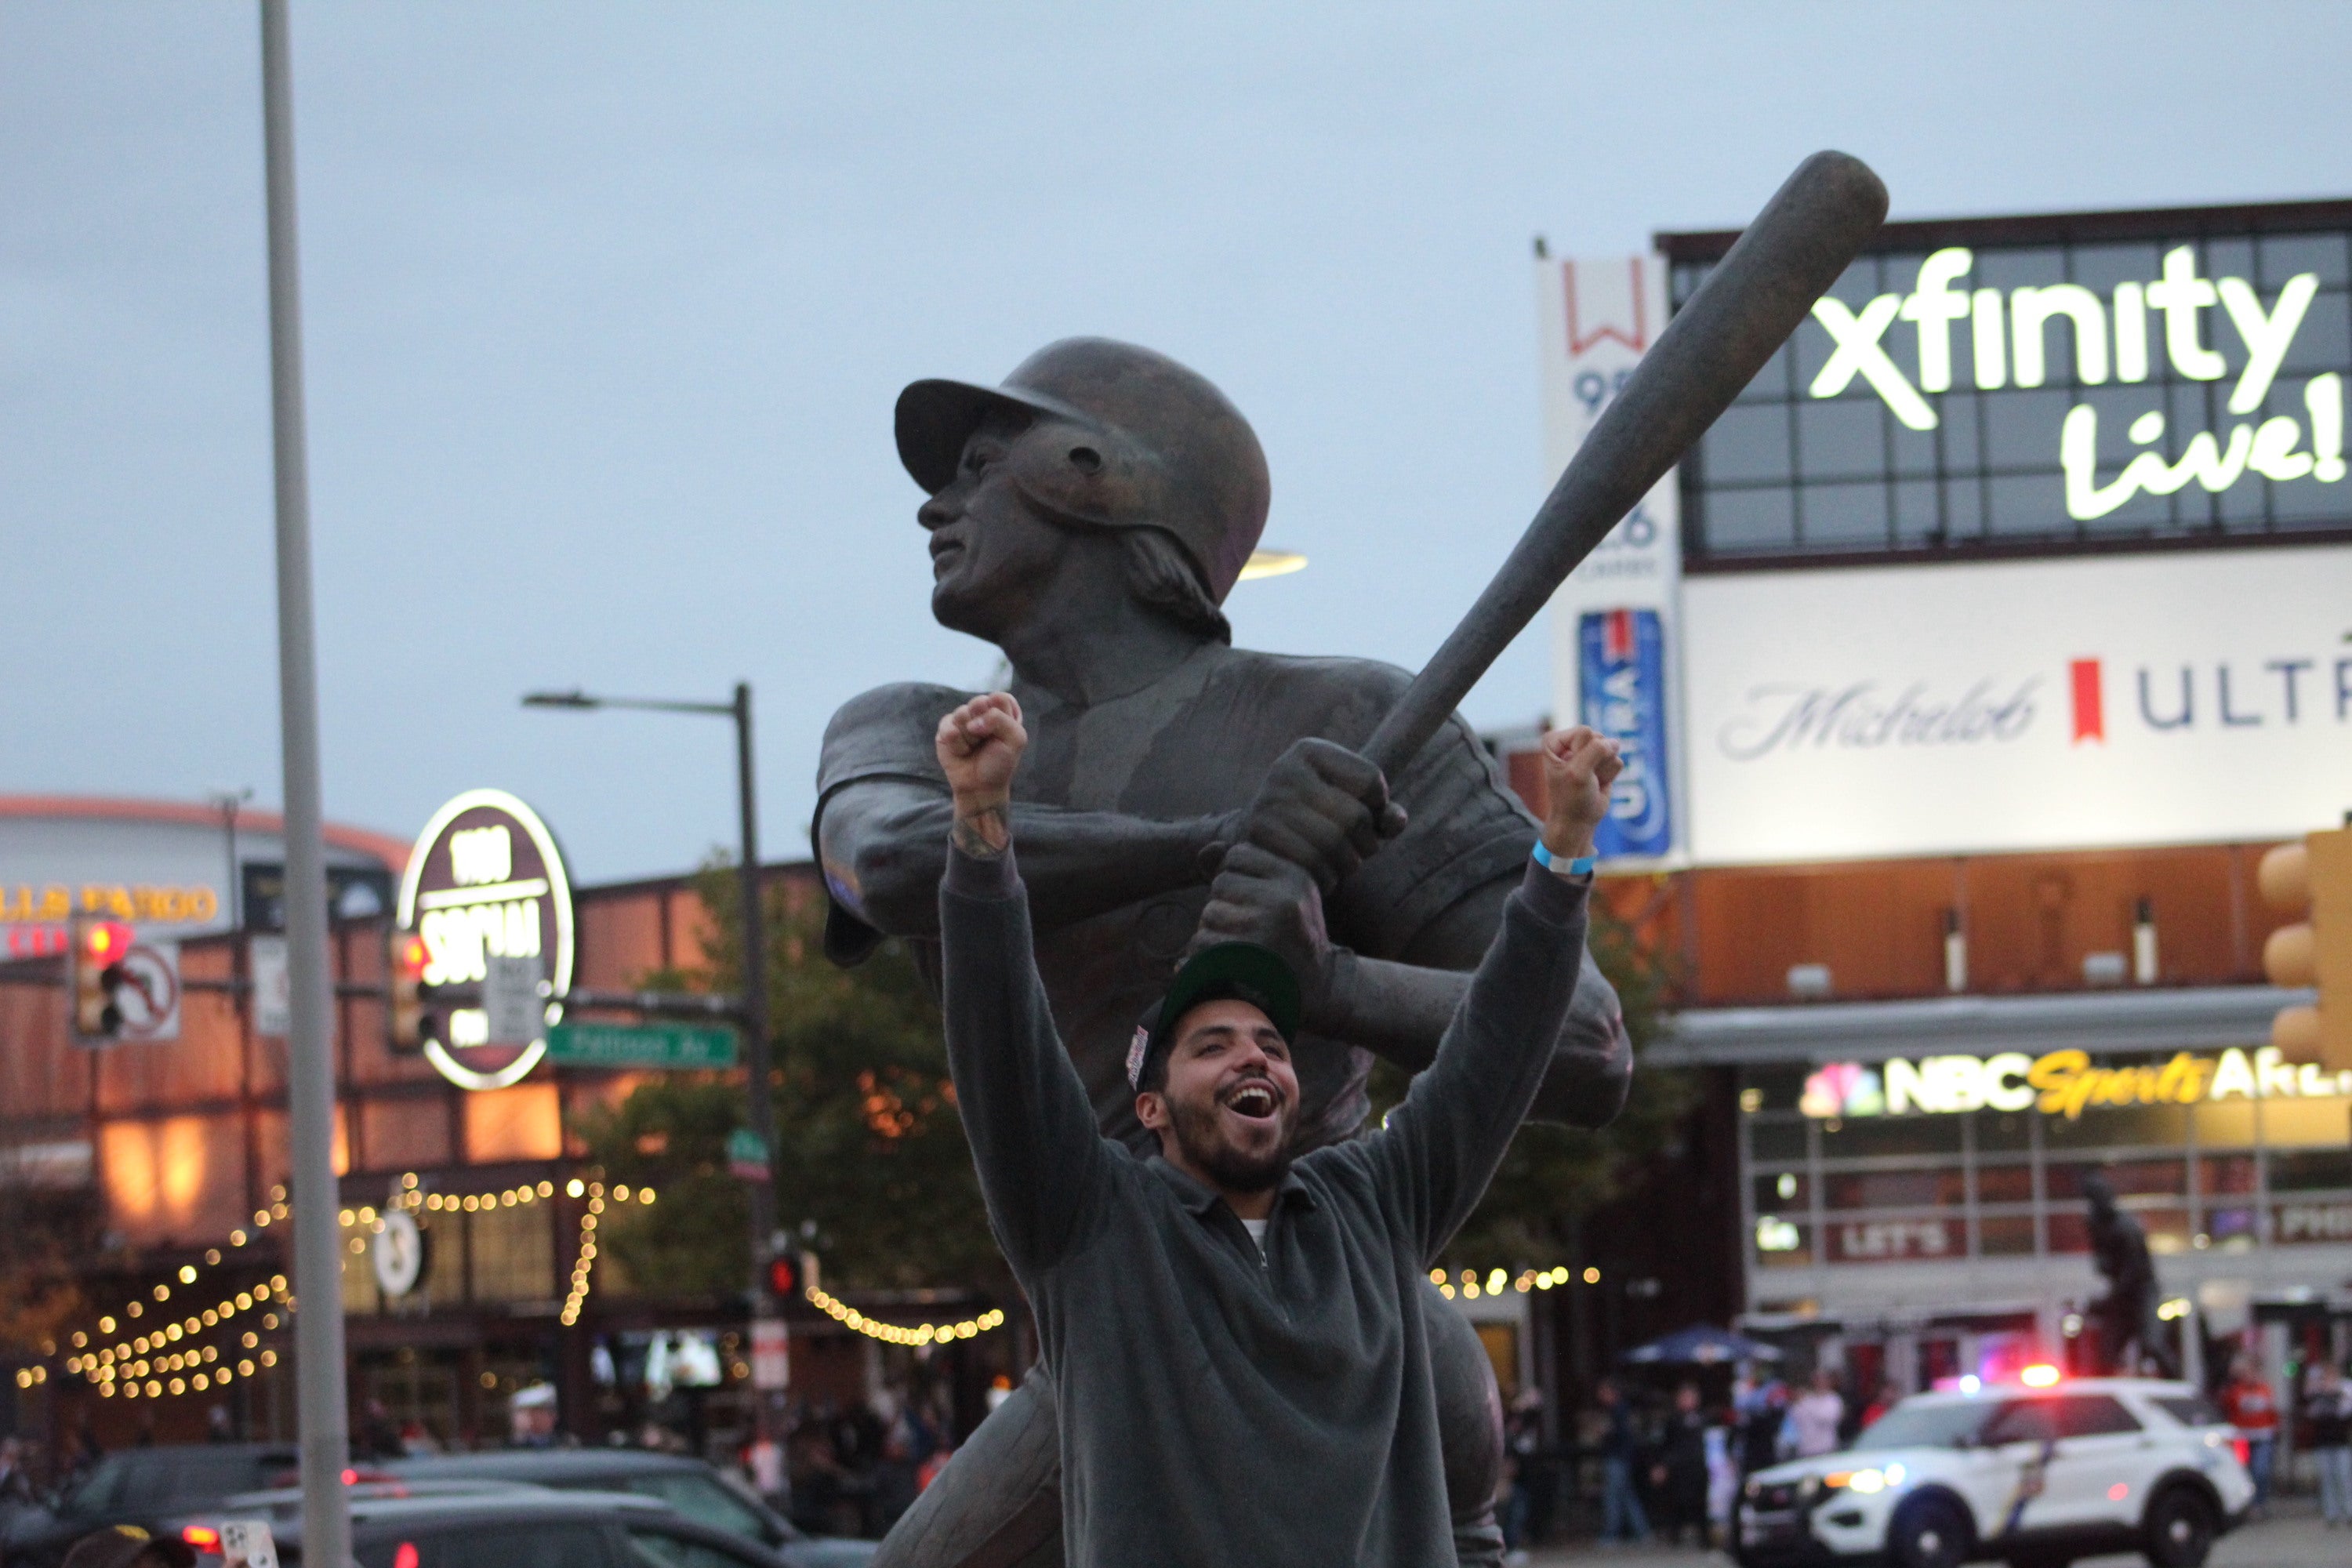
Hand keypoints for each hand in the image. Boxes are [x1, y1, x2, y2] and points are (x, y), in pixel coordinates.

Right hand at [935, 693, 1025, 853]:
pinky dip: (957, 742)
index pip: (1000, 697)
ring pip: (962, 713)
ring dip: (970, 736)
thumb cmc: (999, 763)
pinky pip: (948, 726)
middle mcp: (982, 712)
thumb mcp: (1015, 739)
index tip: (1001, 732)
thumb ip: (1000, 719)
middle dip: (983, 724)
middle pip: (979, 701)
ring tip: (973, 748)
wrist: (980, 787)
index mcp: (1002, 712)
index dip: (999, 714)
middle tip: (985, 740)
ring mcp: (963, 719)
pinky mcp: (946, 728)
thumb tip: (972, 721)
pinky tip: (962, 752)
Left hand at [1190, 843, 1337, 1023]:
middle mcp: (1286, 898)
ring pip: (1210, 912)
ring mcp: (1267, 927)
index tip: (1251, 901)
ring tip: (1239, 946)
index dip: (1236, 878)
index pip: (1239, 854)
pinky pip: (1203, 941)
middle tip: (1245, 928)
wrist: (1321, 988)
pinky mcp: (1247, 955)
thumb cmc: (1294, 936)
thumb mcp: (1286, 894)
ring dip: (1213, 930)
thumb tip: (1206, 850)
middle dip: (1224, 905)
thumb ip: (1249, 870)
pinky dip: (1203, 954)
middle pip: (1221, 883)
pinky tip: (1226, 964)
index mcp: (1296, 875)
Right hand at [1230, 738, 1405, 893]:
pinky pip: (1313, 864)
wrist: (1253, 839)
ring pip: (1336, 844)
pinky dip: (1327, 877)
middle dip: (1368, 842)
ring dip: (1349, 863)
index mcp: (1310, 751)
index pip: (1371, 779)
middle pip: (1356, 816)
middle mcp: (1285, 770)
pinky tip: (1324, 875)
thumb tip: (1396, 821)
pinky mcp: (1259, 836)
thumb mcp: (1347, 803)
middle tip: (1360, 850)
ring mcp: (1268, 802)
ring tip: (1343, 863)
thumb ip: (1381, 810)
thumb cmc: (1313, 819)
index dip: (1379, 807)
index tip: (1365, 815)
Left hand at [1538, 725, 1621, 858]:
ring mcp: (1589, 751)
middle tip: (1584, 778)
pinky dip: (1609, 776)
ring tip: (1590, 781)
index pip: (1584, 732)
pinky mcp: (1603, 761)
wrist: (1578, 821)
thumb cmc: (1571, 797)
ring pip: (1611, 749)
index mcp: (1555, 740)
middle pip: (1599, 738)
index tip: (1572, 770)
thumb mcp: (1579, 773)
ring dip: (1602, 770)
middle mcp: (1571, 742)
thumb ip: (1596, 751)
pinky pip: (1617, 761)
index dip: (1583, 754)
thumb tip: (1615, 742)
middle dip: (1595, 761)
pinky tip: (1598, 783)